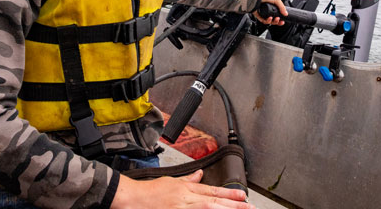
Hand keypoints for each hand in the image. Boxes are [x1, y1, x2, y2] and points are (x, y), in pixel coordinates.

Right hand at [112, 170, 254, 207]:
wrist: (131, 199)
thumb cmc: (148, 192)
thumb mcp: (170, 182)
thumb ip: (187, 181)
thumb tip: (199, 175)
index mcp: (185, 190)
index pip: (212, 191)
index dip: (229, 194)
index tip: (243, 196)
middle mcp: (186, 199)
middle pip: (214, 201)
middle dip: (233, 205)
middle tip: (249, 207)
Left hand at [253, 0, 286, 25]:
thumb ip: (282, 7)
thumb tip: (286, 13)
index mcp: (272, 6)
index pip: (278, 14)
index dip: (281, 17)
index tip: (283, 19)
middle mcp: (268, 10)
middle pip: (274, 19)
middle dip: (277, 21)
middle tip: (280, 20)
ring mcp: (263, 13)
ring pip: (269, 21)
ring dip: (273, 22)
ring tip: (275, 19)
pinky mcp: (259, 15)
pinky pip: (263, 21)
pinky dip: (267, 21)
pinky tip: (269, 18)